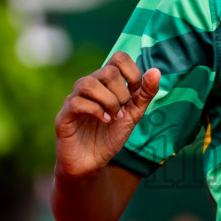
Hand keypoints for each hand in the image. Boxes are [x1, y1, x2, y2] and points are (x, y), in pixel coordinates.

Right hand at [54, 52, 160, 177]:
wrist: (92, 162)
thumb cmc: (110, 136)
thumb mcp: (134, 114)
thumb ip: (145, 94)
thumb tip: (156, 71)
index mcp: (105, 82)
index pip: (119, 57)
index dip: (133, 74)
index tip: (135, 95)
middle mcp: (88, 85)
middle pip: (108, 71)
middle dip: (122, 93)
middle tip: (122, 111)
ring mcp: (74, 98)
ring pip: (90, 83)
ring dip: (109, 102)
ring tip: (114, 117)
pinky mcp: (64, 115)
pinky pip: (78, 102)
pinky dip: (96, 111)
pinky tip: (104, 121)